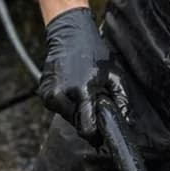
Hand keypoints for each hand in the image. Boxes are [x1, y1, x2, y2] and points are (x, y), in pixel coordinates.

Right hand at [38, 7, 128, 143]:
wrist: (69, 33)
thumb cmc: (94, 53)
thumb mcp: (114, 74)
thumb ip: (122, 100)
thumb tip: (127, 123)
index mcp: (82, 91)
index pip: (87, 128)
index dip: (96, 135)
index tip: (102, 136)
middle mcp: (62, 95)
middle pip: (77, 124)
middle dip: (87, 119)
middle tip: (95, 102)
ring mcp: (49, 94)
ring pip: (67, 117)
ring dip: (77, 111)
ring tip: (84, 91)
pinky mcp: (42, 93)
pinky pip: (58, 108)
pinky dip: (67, 103)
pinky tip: (72, 87)